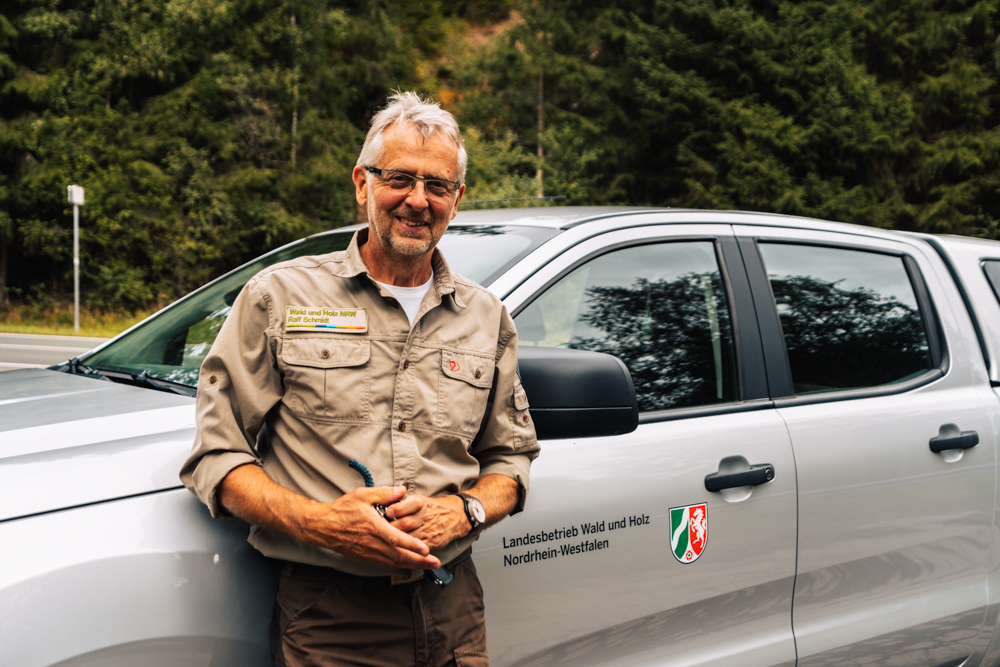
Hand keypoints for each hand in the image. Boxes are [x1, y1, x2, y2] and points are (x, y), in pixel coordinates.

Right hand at [297, 486, 440, 569]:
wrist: (322, 526)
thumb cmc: (342, 509)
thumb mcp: (362, 495)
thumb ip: (384, 493)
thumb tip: (403, 491)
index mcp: (372, 526)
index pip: (396, 539)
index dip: (412, 545)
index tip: (427, 550)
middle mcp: (371, 543)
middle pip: (398, 556)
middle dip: (419, 561)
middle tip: (435, 563)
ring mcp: (368, 552)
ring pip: (393, 562)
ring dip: (412, 565)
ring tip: (428, 566)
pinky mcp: (365, 557)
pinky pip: (385, 563)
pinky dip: (399, 565)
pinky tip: (409, 564)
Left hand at [385, 493, 467, 549]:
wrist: (454, 517)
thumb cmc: (429, 508)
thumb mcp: (417, 499)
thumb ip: (400, 501)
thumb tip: (382, 503)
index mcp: (420, 503)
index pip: (409, 504)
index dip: (398, 508)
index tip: (388, 511)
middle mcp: (425, 516)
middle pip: (406, 523)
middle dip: (391, 529)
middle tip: (378, 531)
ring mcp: (429, 530)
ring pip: (410, 538)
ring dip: (396, 542)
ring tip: (383, 543)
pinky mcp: (432, 543)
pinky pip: (417, 550)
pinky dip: (405, 552)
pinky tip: (394, 553)